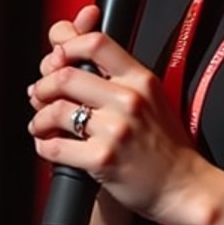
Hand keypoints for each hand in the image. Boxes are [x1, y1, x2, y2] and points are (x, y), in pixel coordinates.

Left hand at [27, 11, 207, 224]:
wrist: (183, 185)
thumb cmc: (166, 144)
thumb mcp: (150, 96)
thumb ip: (116, 72)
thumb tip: (73, 39)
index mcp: (141, 79)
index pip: (96, 44)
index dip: (66, 45)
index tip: (57, 57)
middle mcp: (129, 100)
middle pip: (66, 75)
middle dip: (44, 85)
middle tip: (40, 94)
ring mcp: (116, 130)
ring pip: (57, 110)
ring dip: (40, 118)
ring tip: (42, 124)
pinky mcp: (102, 160)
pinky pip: (55, 146)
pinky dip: (43, 145)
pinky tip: (49, 144)